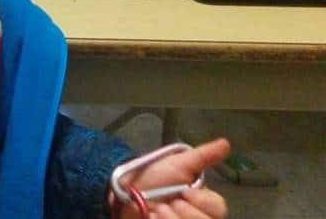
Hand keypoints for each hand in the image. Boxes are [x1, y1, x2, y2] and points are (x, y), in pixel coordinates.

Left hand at [115, 139, 230, 218]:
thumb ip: (203, 156)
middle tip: (170, 203)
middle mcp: (198, 217)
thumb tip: (226, 143)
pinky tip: (150, 217)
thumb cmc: (155, 175)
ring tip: (156, 210)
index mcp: (204, 202)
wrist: (127, 188)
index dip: (201, 201)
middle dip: (186, 213)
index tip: (184, 191)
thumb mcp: (179, 163)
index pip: (218, 209)